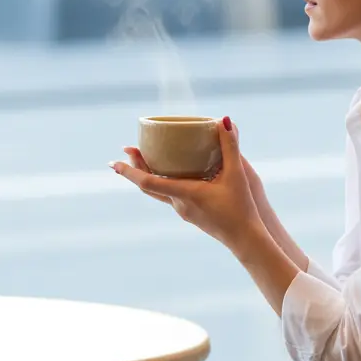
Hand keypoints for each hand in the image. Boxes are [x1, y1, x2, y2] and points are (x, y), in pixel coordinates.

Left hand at [111, 117, 264, 251]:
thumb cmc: (242, 208)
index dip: (129, 171)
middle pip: (148, 186)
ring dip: (148, 175)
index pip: (148, 182)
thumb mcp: (237, 174)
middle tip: (127, 150)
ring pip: (158, 192)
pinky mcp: (191, 214)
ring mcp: (184, 211)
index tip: (114, 162)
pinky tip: (170, 174)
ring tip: (145, 158)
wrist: (246, 239)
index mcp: (185, 194)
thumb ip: (230, 147)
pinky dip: (163, 182)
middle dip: (134, 168)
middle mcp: (179, 204)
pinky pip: (170, 195)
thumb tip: (223, 121)